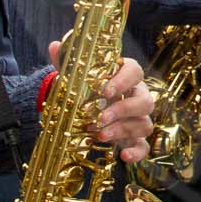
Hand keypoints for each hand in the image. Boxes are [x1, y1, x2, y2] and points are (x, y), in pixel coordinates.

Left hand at [47, 40, 154, 161]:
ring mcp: (138, 119)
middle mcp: (137, 97)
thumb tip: (54, 45)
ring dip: (123, 130)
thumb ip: (67, 62)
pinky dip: (137, 153)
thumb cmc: (87, 91)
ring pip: (144, 124)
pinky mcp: (135, 140)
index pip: (135, 72)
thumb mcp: (75, 77)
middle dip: (123, 110)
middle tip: (100, 118)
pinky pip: (144, 147)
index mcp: (126, 77)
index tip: (104, 90)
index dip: (124, 80)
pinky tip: (123, 156)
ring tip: (100, 136)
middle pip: (145, 101)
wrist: (86, 111)